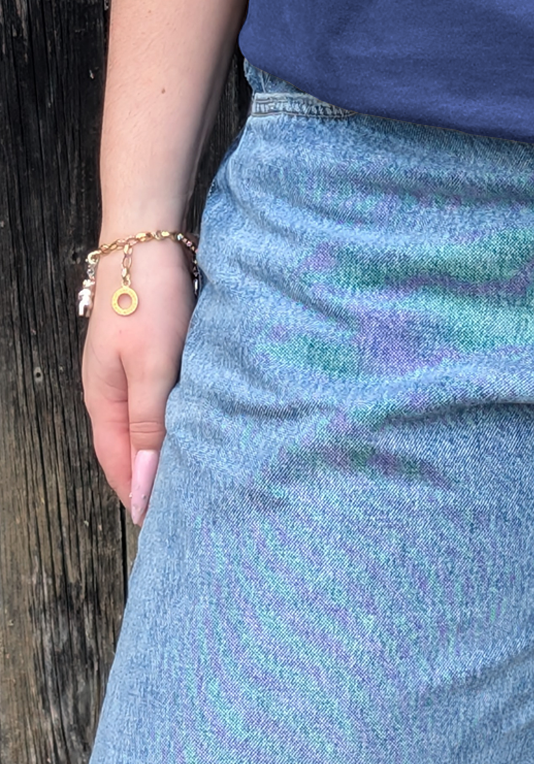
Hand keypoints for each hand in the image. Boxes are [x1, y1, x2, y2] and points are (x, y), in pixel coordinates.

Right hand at [80, 239, 197, 526]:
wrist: (145, 238)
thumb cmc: (147, 299)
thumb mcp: (152, 368)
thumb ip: (149, 427)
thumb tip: (142, 488)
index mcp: (103, 401)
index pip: (117, 465)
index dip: (139, 495)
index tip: (165, 525)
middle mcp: (111, 390)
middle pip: (128, 447)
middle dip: (151, 476)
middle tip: (188, 503)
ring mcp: (127, 368)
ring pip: (146, 420)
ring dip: (165, 445)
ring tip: (199, 469)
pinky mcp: (148, 348)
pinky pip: (159, 395)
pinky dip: (175, 414)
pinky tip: (199, 417)